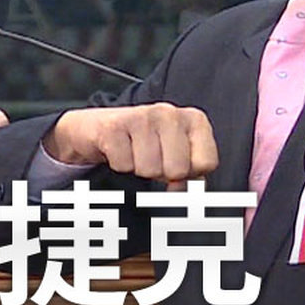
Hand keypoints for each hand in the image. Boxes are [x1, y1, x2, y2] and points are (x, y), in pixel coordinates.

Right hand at [43, 103, 217, 185]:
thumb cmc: (144, 143)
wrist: (98, 128)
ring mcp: (142, 116)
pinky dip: (120, 165)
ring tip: (134, 153)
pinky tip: (119, 150)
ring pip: (150, 170)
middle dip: (162, 173)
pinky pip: (124, 166)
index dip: (189, 174)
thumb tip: (195, 191)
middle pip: (178, 170)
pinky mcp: (115, 126)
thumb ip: (193, 172)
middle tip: (151, 160)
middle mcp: (171, 113)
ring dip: (139, 169)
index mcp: (194, 120)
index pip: (206, 163)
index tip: (176, 165)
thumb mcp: (175, 153)